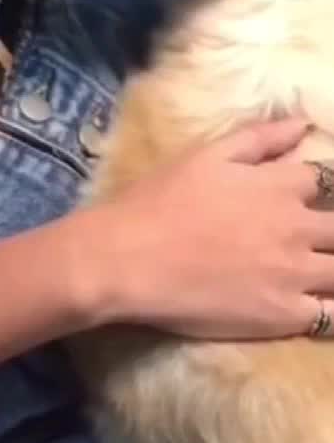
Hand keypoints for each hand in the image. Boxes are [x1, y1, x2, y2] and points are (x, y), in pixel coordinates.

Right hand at [92, 118, 333, 339]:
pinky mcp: (285, 316)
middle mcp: (297, 227)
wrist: (129, 258)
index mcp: (280, 185)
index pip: (327, 179)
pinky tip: (317, 305)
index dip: (322, 186)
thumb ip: (260, 139)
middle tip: (311, 236)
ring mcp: (295, 275)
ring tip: (317, 267)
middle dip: (332, 228)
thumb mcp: (207, 155)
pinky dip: (331, 310)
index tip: (314, 195)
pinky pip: (331, 317)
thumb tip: (304, 125)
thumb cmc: (161, 200)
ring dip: (333, 266)